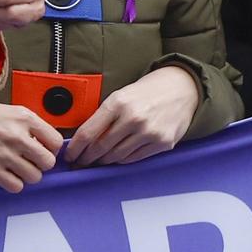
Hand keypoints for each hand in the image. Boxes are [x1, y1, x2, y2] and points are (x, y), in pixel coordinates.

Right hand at [0, 101, 59, 192]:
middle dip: (41, 164)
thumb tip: (47, 146)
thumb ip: (32, 127)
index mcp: (25, 119)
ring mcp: (4, 154)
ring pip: (34, 177)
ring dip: (27, 175)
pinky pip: (16, 186)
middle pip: (48, 163)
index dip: (51, 149)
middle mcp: (17, 137)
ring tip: (17, 168)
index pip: (56, 142)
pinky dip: (14, 183)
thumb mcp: (14, 112)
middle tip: (31, 161)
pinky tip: (7, 174)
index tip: (43, 150)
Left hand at [65, 66, 201, 165]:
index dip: (75, 148)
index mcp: (118, 103)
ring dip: (103, 161)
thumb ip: (104, 116)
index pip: (88, 132)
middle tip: (79, 163)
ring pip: (116, 156)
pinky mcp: (162, 142)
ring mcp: (149, 132)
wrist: (181, 88)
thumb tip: (84, 139)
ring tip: (96, 161)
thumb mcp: (121, 96)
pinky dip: (122, 160)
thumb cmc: (147, 92)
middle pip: (100, 148)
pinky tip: (116, 158)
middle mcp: (133, 118)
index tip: (69, 155)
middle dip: (86, 158)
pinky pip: (134, 158)